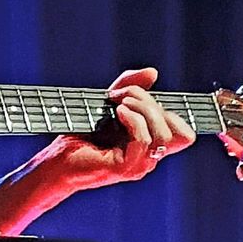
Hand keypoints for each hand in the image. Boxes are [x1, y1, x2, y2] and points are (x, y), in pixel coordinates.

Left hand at [49, 66, 195, 190]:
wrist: (57, 159)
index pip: (185, 134)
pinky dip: (133, 120)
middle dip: (151, 103)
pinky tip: (118, 112)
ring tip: (120, 103)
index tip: (140, 100)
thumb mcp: (109, 104)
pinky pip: (143, 140)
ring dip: (143, 110)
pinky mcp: (125, 169)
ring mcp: (139, 166)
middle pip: (176, 130)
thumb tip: (153, 72)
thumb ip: (131, 86)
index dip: (171, 113)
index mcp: (151, 146)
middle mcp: (149, 158)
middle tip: (122, 95)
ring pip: (162, 134)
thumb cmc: (82, 134)